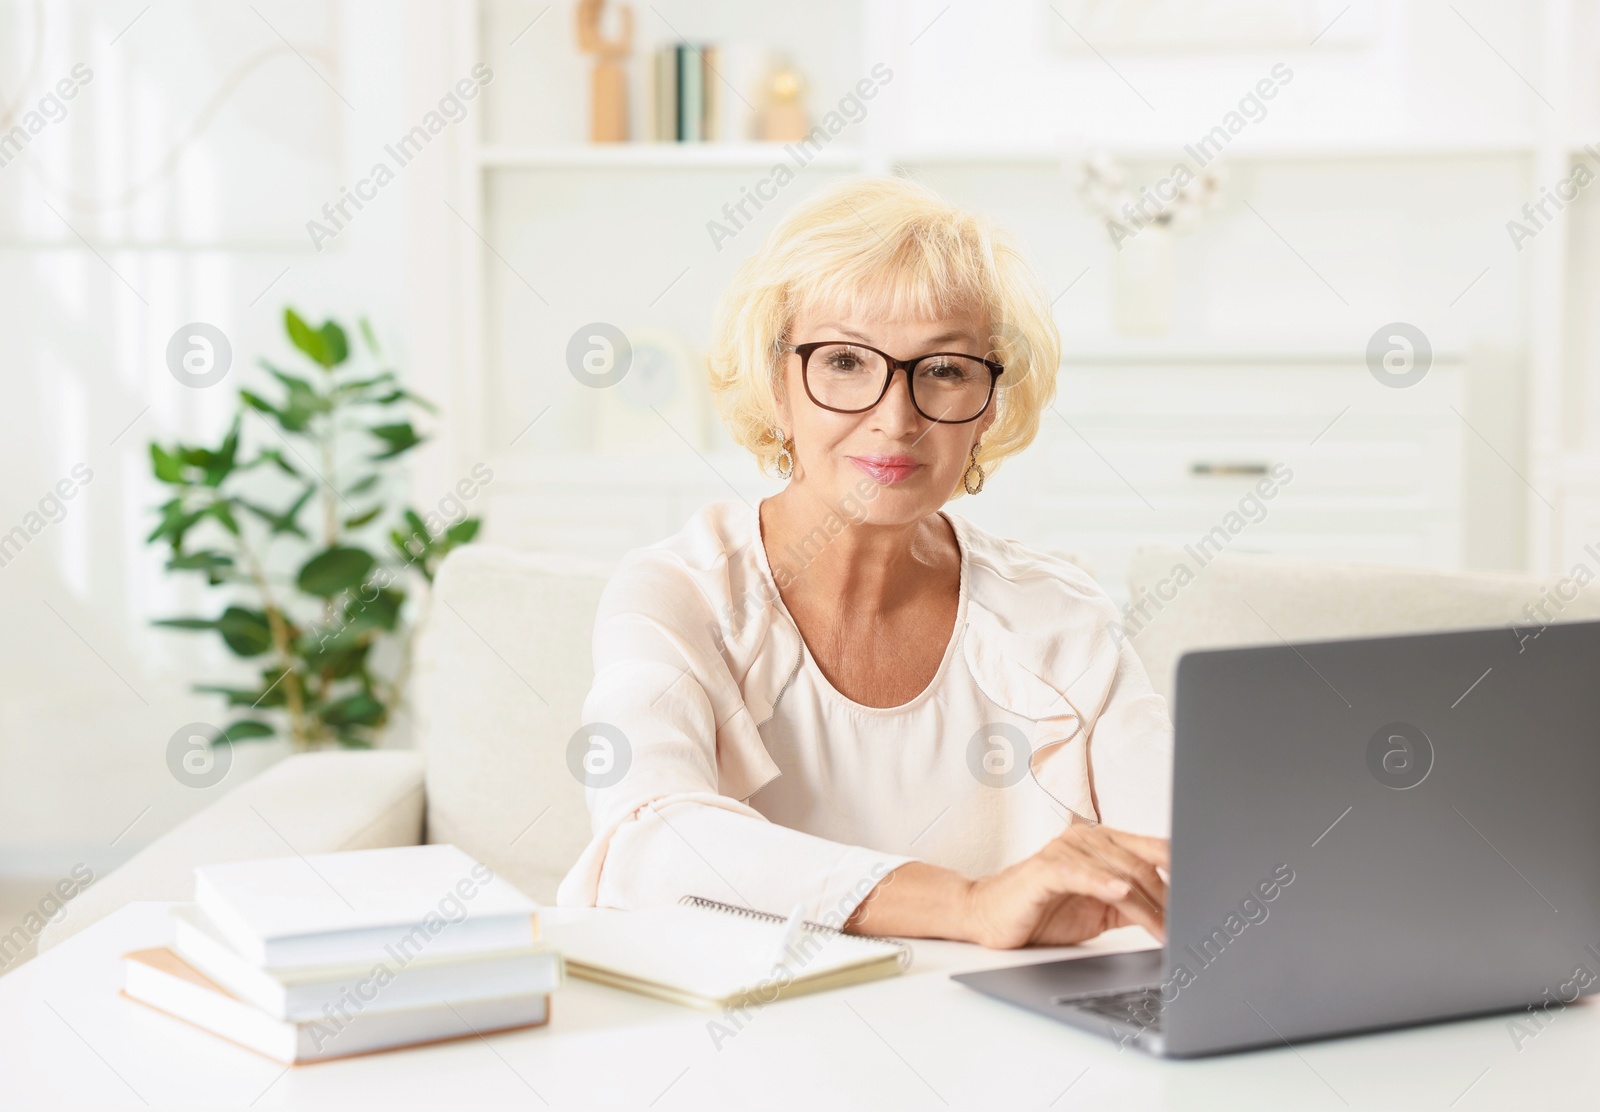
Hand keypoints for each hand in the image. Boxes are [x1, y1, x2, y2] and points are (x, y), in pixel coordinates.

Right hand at [960, 824, 1168, 948]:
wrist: (991, 916)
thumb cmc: (1043, 910)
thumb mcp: (1099, 909)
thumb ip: (1132, 903)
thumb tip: (1175, 914)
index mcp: (1102, 843)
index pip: (1152, 849)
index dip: (1180, 871)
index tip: (1203, 896)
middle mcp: (1086, 839)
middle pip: (1141, 865)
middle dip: (1168, 900)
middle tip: (1185, 927)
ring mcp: (1065, 850)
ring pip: (1118, 873)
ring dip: (1146, 905)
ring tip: (1164, 930)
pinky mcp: (1044, 869)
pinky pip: (1079, 873)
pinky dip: (1102, 883)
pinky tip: (1120, 894)